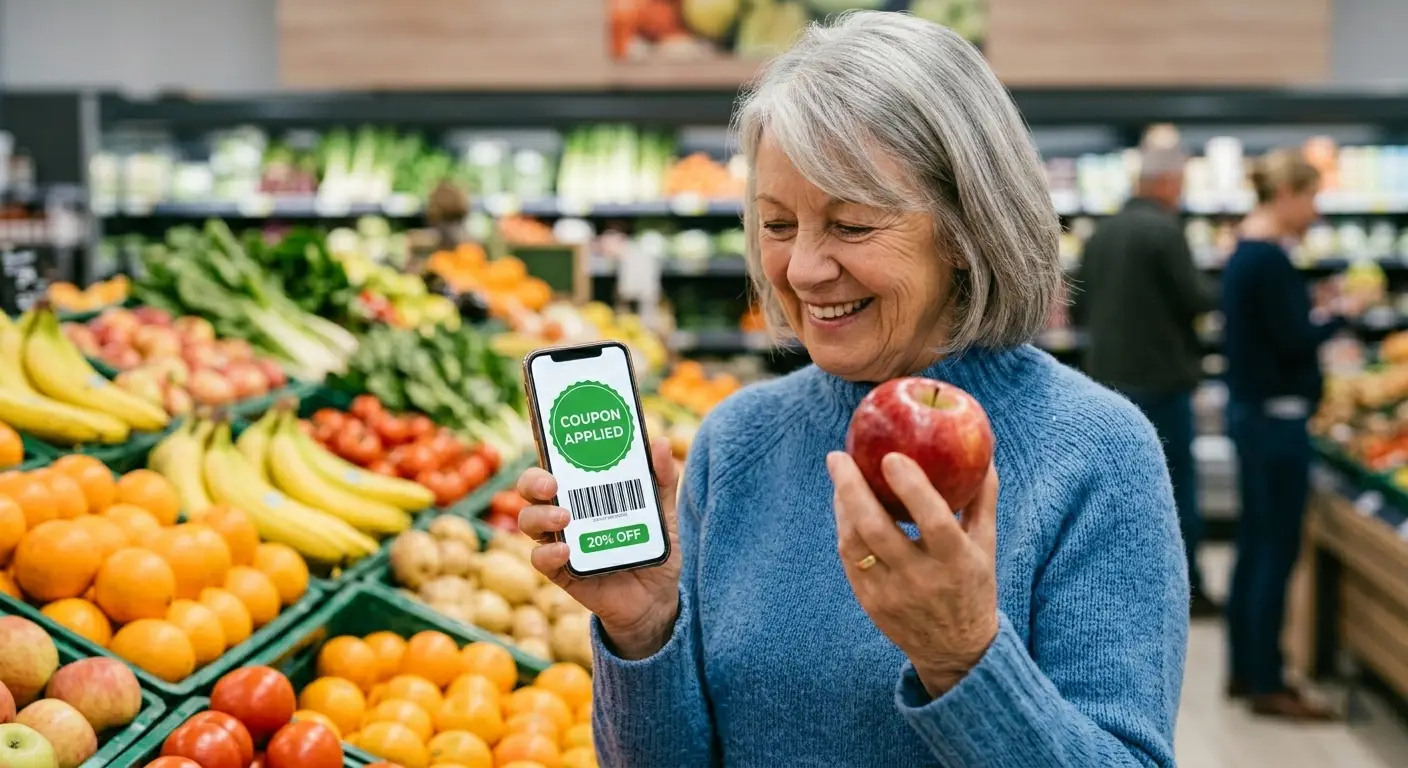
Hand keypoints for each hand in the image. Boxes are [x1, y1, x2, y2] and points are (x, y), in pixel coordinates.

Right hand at [516, 438, 682, 659]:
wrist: (657, 599)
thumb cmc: (654, 548)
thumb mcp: (665, 513)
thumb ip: (663, 480)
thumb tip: (661, 443)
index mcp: (584, 492)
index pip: (557, 464)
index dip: (548, 449)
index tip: (554, 438)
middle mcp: (565, 512)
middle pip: (532, 489)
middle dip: (534, 481)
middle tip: (552, 483)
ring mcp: (560, 541)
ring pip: (529, 521)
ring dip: (540, 516)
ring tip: (564, 517)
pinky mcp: (561, 572)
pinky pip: (541, 560)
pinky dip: (548, 553)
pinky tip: (566, 550)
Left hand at [827, 451, 999, 697]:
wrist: (955, 651)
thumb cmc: (972, 585)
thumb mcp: (986, 546)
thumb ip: (982, 500)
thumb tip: (983, 454)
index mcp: (956, 561)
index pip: (934, 521)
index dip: (912, 488)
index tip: (891, 456)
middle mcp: (922, 579)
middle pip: (877, 529)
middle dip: (852, 489)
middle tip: (838, 456)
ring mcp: (891, 593)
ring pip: (854, 543)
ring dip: (842, 505)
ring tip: (840, 472)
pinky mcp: (870, 602)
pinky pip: (849, 558)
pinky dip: (844, 527)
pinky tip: (843, 505)